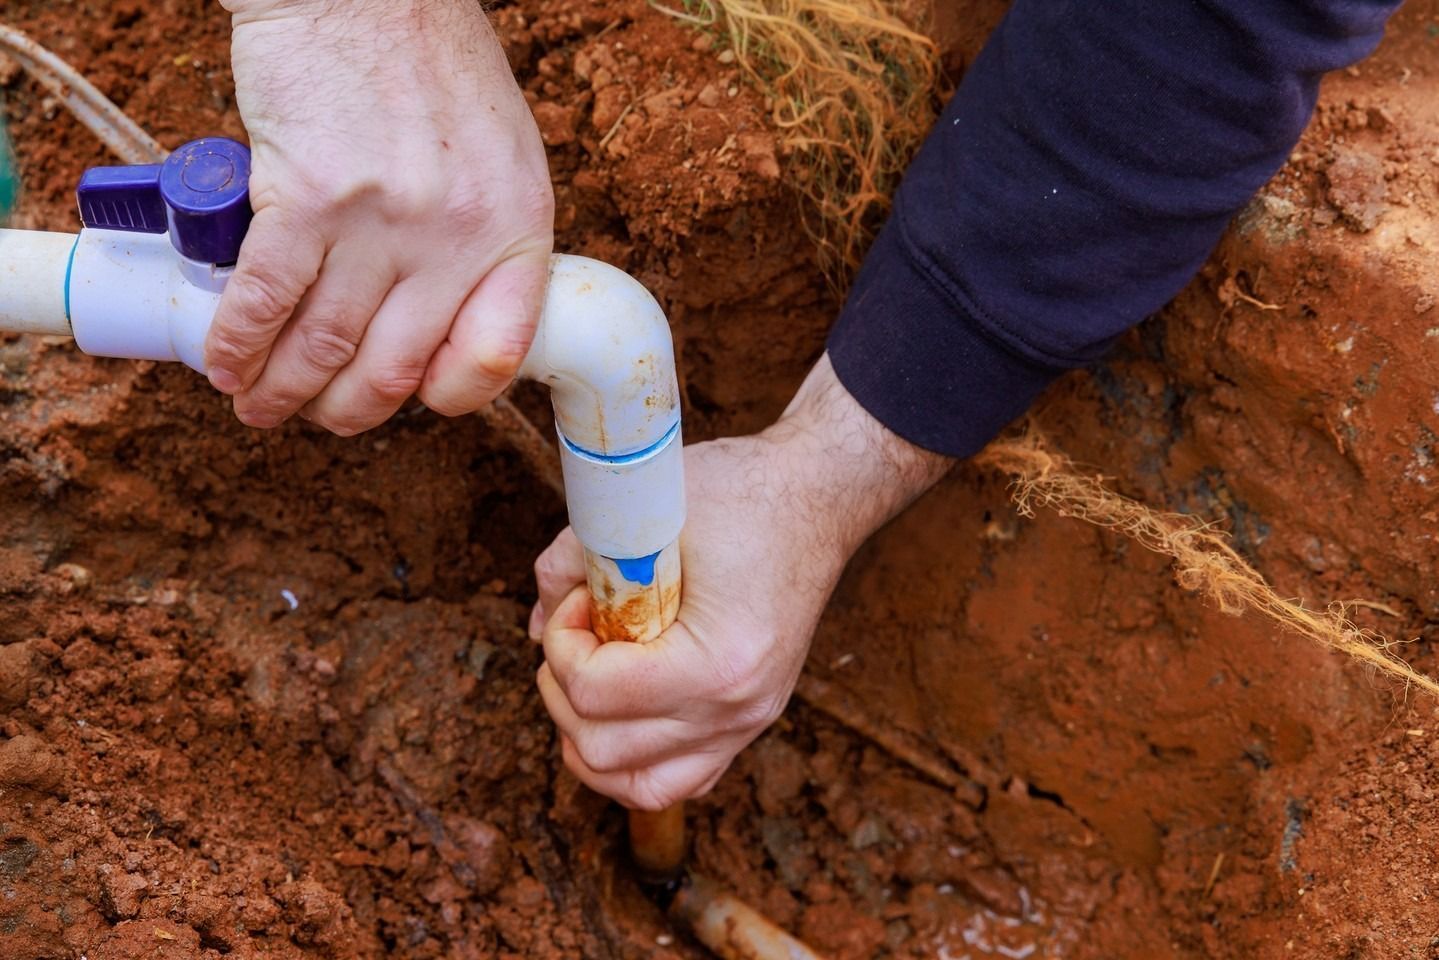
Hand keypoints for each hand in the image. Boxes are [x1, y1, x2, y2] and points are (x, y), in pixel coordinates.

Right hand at [207, 0, 552, 433]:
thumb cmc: (428, 64)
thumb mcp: (499, 156)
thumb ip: (483, 236)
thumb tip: (440, 314)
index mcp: (515, 230)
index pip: (495, 356)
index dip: (446, 396)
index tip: (412, 399)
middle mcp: (455, 237)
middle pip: (393, 370)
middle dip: (344, 411)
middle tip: (315, 415)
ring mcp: (381, 222)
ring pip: (323, 347)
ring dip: (281, 391)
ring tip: (258, 405)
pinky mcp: (305, 199)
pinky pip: (265, 301)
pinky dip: (238, 344)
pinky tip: (227, 364)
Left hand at [529, 355, 951, 809]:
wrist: (815, 501)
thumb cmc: (739, 494)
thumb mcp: (643, 512)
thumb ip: (569, 562)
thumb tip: (535, 626)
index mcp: (717, 662)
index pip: (594, 693)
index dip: (561, 643)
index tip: (578, 599)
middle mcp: (736, 710)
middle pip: (602, 750)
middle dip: (565, 689)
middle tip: (577, 632)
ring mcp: (747, 725)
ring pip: (638, 785)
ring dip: (589, 737)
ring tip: (589, 676)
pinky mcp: (748, 724)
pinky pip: (677, 780)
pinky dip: (633, 759)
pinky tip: (619, 709)